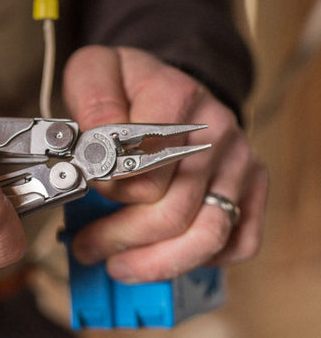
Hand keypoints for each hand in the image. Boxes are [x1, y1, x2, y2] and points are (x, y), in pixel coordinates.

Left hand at [62, 45, 267, 281]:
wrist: (171, 85)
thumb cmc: (129, 86)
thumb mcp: (96, 71)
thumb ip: (92, 101)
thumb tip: (100, 150)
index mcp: (176, 98)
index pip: (143, 167)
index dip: (107, 189)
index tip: (86, 192)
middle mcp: (217, 131)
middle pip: (172, 210)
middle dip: (120, 238)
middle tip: (87, 245)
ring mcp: (238, 162)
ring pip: (207, 236)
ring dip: (154, 262)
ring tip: (118, 266)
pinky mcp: (251, 186)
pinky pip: (238, 242)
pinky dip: (198, 260)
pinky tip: (163, 255)